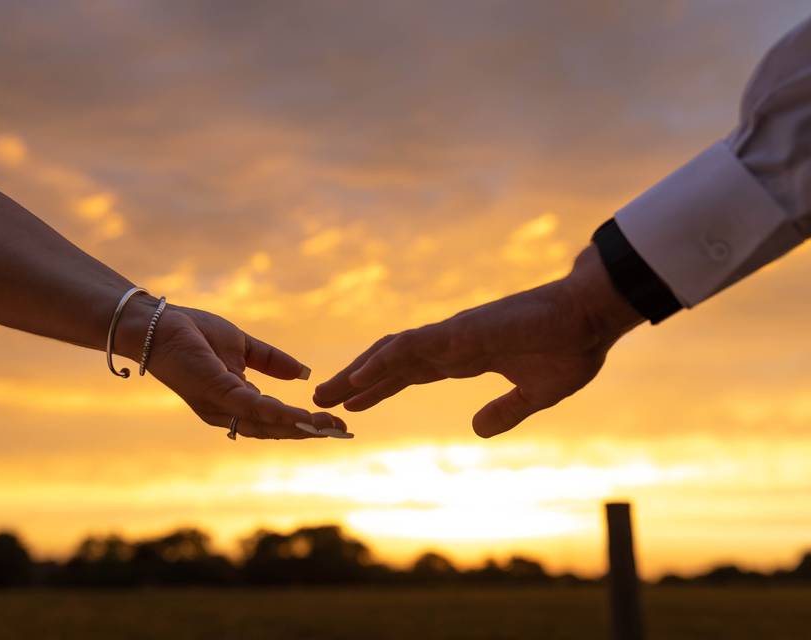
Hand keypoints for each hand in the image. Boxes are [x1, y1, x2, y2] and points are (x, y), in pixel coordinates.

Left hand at [118, 300, 350, 439]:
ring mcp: (220, 404)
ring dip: (300, 426)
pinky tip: (301, 416)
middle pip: (274, 429)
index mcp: (233, 400)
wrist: (155, 322)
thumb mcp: (242, 346)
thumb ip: (272, 360)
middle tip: (342, 431)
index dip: (305, 423)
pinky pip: (251, 407)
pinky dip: (278, 413)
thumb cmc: (191, 331)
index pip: (274, 418)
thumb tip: (304, 373)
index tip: (335, 424)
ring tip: (330, 427)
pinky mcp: (215, 390)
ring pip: (266, 423)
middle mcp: (226, 411)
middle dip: (309, 431)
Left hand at [313, 245, 641, 437]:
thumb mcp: (533, 395)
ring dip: (358, 372)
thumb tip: (476, 429)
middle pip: (390, 363)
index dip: (379, 388)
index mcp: (464, 356)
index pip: (409, 373)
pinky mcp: (462, 332)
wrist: (592, 317)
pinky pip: (413, 347)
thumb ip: (503, 411)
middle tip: (322, 400)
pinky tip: (359, 378)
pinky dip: (383, 362)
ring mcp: (453, 335)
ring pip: (392, 353)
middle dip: (356, 381)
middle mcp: (450, 343)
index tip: (351, 404)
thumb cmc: (570, 348)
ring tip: (327, 391)